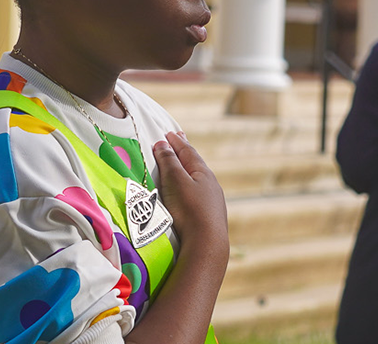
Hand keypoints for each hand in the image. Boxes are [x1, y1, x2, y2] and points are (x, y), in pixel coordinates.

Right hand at [154, 131, 227, 250]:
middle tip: (179, 140)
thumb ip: (169, 162)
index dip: (177, 142)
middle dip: (184, 152)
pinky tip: (191, 191)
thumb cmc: (189, 209)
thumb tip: (163, 144)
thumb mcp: (175, 181)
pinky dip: (192, 185)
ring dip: (188, 169)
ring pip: (199, 179)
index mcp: (203, 172)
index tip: (170, 133)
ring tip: (182, 163)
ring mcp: (213, 201)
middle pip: (195, 163)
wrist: (206, 244)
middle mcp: (211, 184)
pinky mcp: (210, 216)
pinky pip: (199, 193)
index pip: (188, 151)